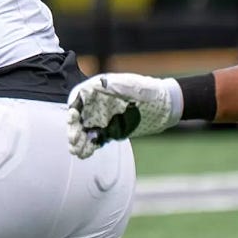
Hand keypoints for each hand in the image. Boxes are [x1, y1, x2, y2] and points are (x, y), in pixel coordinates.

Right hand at [67, 72, 181, 158]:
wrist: (165, 105)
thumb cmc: (149, 91)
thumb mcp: (132, 85)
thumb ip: (115, 85)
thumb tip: (100, 84)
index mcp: (98, 91)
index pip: (79, 99)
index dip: (73, 107)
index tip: (73, 116)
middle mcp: (97, 105)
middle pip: (79, 117)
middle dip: (74, 128)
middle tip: (74, 139)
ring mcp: (103, 119)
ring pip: (85, 130)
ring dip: (79, 140)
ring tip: (75, 151)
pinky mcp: (110, 131)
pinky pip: (96, 139)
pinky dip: (89, 147)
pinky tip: (84, 154)